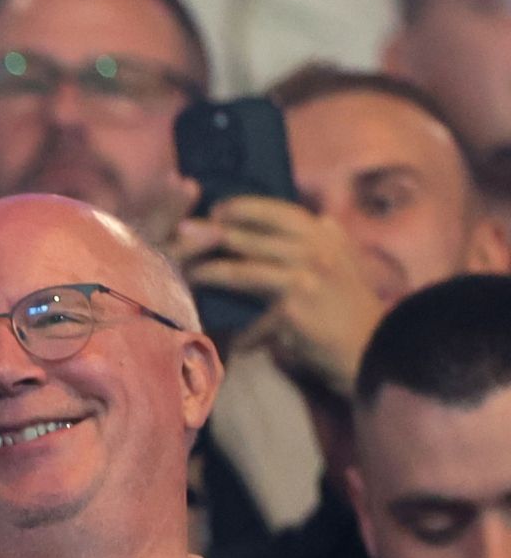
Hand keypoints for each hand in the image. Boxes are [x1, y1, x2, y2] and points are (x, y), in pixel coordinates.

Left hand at [171, 196, 384, 394]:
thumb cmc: (356, 308)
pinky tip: (224, 335)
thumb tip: (321, 217)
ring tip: (187, 272)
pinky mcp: (292, 310)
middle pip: (252, 238)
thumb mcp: (350, 264)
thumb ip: (331, 240)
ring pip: (243, 271)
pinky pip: (253, 318)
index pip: (279, 211)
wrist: (376, 350)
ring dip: (209, 271)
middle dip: (213, 234)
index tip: (218, 208)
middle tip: (183, 231)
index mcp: (327, 236)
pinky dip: (242, 330)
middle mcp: (317, 251)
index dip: (245, 207)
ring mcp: (305, 278)